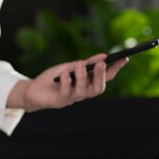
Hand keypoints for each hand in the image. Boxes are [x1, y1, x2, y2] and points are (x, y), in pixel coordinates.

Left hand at [8, 53, 127, 111]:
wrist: (34, 90)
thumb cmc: (54, 78)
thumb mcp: (70, 67)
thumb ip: (86, 63)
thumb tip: (104, 56)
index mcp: (88, 83)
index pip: (106, 78)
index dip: (116, 70)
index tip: (125, 58)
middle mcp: (83, 93)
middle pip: (98, 88)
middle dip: (102, 76)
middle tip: (103, 63)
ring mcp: (72, 99)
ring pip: (83, 91)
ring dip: (82, 77)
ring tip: (80, 64)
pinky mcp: (60, 102)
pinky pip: (66, 92)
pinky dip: (66, 81)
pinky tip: (65, 73)